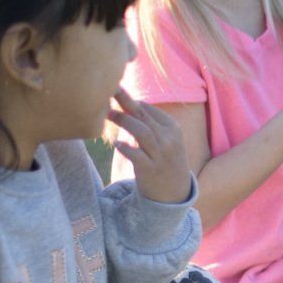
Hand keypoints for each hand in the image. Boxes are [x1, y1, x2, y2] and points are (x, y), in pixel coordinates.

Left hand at [107, 88, 191, 203]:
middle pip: (143, 115)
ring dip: (123, 120)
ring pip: (141, 132)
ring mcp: (161, 155)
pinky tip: (117, 145)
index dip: (130, 101)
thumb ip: (150, 123)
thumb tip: (129, 102)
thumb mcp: (166, 139)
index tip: (114, 94)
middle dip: (125, 101)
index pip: (148, 108)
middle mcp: (169, 139)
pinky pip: (136, 155)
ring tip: (107, 114)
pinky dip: (125, 148)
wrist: (175, 192)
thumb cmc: (165, 160)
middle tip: (108, 90)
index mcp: (172, 128)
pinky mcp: (150, 170)